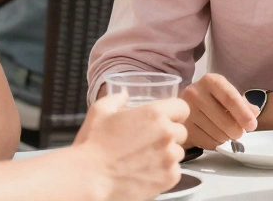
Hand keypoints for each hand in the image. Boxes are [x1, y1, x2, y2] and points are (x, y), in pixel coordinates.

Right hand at [73, 93, 189, 200]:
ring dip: (166, 155)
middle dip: (169, 136)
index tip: (167, 120)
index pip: (182, 108)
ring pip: (178, 153)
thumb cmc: (93, 145)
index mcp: (154, 113)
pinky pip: (175, 172)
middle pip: (181, 132)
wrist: (89, 177)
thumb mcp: (100, 111)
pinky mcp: (170, 178)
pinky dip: (164, 173)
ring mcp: (170, 157)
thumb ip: (117, 98)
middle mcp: (167, 134)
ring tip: (144, 159)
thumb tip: (124, 94)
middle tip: (149, 143)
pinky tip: (146, 172)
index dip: (175, 114)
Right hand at [179, 73, 258, 148]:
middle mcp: (195, 93)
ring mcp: (186, 111)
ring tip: (225, 133)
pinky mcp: (183, 127)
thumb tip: (254, 113)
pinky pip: (206, 142)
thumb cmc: (212, 99)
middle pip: (224, 120)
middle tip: (239, 132)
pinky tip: (215, 137)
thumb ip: (243, 103)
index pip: (230, 98)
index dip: (243, 114)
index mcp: (210, 81)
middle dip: (237, 131)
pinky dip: (215, 143)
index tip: (252, 126)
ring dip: (226, 138)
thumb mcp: (227, 94)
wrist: (186, 104)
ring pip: (216, 133)